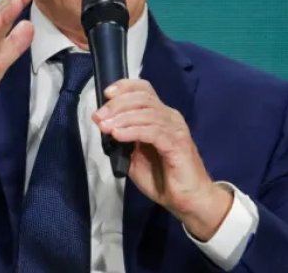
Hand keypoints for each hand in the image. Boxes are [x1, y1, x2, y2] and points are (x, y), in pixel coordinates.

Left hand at [93, 79, 232, 240]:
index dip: (125, 87)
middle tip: (99, 116)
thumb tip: (106, 126)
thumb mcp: (136, 157)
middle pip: (143, 98)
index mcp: (161, 116)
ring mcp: (176, 129)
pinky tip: (118, 135)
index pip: (144, 90)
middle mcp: (170, 118)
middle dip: (117, 104)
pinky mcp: (177, 144)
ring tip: (105, 127)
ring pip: (146, 113)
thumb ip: (124, 140)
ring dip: (121, 118)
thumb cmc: (163, 179)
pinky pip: (152, 131)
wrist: (188, 201)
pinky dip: (132, 131)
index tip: (106, 94)